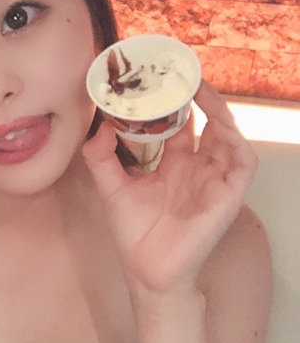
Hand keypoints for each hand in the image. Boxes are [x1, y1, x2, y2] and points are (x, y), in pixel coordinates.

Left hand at [82, 81, 256, 296]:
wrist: (147, 271)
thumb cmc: (134, 233)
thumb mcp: (111, 188)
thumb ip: (101, 158)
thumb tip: (100, 126)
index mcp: (173, 163)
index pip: (179, 123)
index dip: (173, 100)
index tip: (159, 76)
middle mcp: (197, 167)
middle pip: (206, 122)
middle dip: (199, 95)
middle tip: (182, 70)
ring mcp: (214, 180)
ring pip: (229, 135)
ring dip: (219, 111)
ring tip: (200, 88)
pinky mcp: (227, 196)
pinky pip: (242, 163)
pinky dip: (235, 142)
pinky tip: (221, 126)